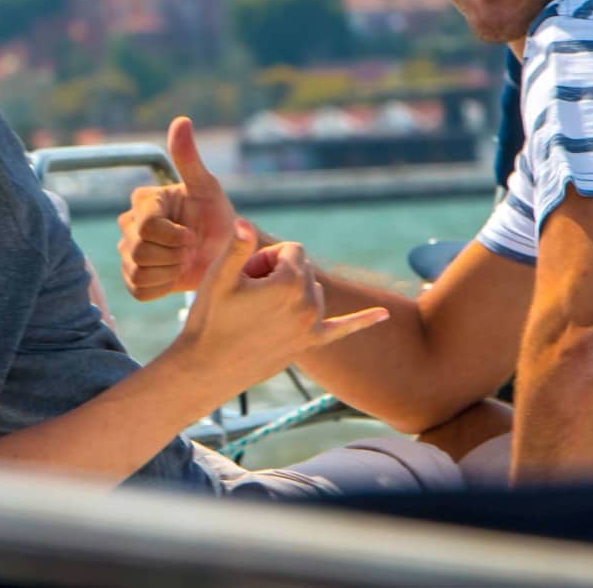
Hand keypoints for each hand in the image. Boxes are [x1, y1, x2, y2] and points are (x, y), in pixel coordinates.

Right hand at [117, 117, 240, 300]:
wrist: (224, 253)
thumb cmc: (216, 217)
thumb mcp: (207, 188)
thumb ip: (189, 159)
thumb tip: (181, 120)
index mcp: (145, 200)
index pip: (148, 225)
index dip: (174, 236)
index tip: (193, 234)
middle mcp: (129, 224)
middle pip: (140, 250)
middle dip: (173, 255)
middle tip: (190, 249)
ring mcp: (128, 252)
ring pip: (138, 271)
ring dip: (168, 272)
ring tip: (183, 262)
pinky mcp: (132, 278)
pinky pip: (139, 290)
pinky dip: (161, 287)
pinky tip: (174, 276)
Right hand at [178, 222, 388, 394]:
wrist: (208, 368)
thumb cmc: (209, 318)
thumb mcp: (219, 277)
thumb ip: (238, 246)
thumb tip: (245, 223)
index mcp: (289, 282)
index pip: (292, 250)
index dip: (265, 258)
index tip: (245, 276)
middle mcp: (308, 303)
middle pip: (301, 268)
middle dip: (276, 272)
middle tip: (246, 294)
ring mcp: (312, 325)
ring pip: (310, 290)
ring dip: (290, 292)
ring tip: (257, 311)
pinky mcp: (310, 342)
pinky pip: (342, 329)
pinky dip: (363, 321)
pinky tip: (384, 315)